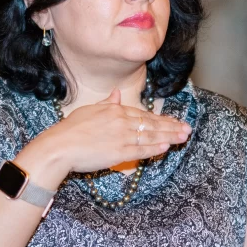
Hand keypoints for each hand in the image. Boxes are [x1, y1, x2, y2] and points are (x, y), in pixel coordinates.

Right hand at [21, 89, 190, 182]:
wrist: (59, 146)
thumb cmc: (70, 130)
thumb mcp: (88, 110)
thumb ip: (105, 104)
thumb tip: (115, 94)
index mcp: (114, 110)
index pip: (142, 114)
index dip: (160, 119)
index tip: (173, 121)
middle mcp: (121, 121)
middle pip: (151, 124)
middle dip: (170, 126)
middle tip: (186, 129)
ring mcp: (121, 136)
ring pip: (150, 136)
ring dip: (168, 136)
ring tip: (183, 137)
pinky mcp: (118, 152)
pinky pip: (141, 150)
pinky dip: (154, 148)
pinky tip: (166, 146)